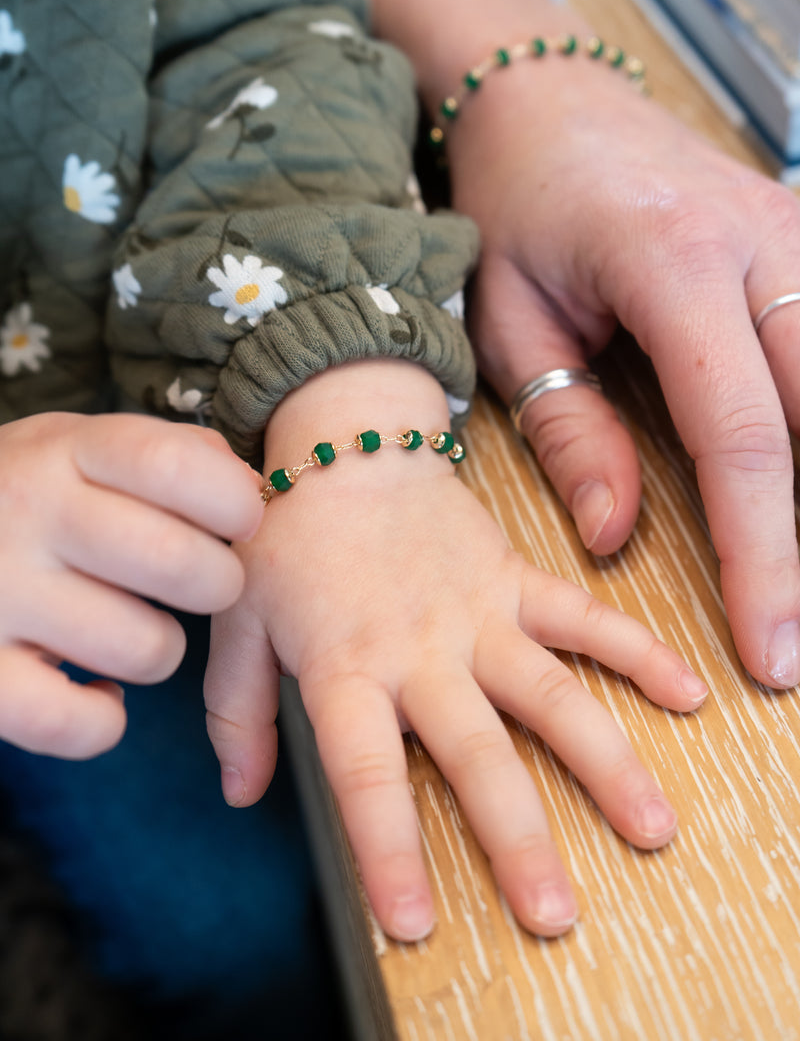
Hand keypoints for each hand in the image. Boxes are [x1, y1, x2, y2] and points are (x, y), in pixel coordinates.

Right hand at [0, 412, 262, 757]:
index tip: (239, 519)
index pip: (174, 465)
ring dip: (161, 650)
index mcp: (65, 451)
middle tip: (195, 581)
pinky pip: (78, 723)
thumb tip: (250, 486)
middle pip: (180, 564)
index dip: (233, 500)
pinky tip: (94, 688)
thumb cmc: (29, 496)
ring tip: (128, 627)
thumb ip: (170, 455)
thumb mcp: (81, 448)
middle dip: (217, 583)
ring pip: (149, 650)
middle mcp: (29, 515)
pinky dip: (103, 719)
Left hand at [204, 361, 707, 940]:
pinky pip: (584, 617)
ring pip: (550, 694)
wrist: (348, 445)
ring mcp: (478, 614)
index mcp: (347, 667)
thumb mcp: (242, 620)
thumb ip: (239, 711)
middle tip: (555, 912)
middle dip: (517, 836)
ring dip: (605, 761)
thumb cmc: (288, 537)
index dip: (388, 849)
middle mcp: (420, 650)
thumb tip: (243, 797)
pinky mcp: (515, 581)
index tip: (414, 921)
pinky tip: (687, 692)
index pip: (366, 774)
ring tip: (653, 826)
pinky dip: (637, 651)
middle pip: (475, 752)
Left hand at [454, 58, 799, 691]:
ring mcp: (798, 230)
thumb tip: (615, 533)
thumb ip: (567, 427)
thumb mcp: (509, 320)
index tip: (773, 646)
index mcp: (673, 261)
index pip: (741, 434)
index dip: (764, 554)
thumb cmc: (513, 205)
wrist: (545, 99)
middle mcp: (762, 240)